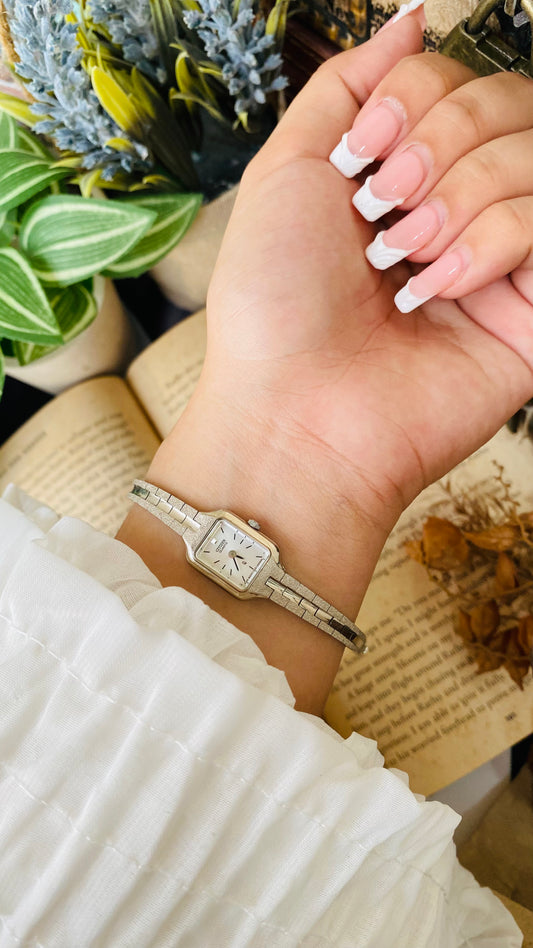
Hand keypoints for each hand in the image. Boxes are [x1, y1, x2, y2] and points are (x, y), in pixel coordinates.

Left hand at [204, 14, 532, 536]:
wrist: (293, 410)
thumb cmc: (274, 301)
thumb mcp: (287, 169)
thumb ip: (348, 84)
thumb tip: (414, 18)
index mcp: (406, 174)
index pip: (463, 82)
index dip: (421, 97)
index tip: (364, 150)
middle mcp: (462, 208)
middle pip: (512, 106)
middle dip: (440, 142)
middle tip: (383, 208)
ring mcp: (503, 261)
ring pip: (532, 160)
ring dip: (457, 199)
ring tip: (404, 263)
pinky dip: (490, 243)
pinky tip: (439, 289)